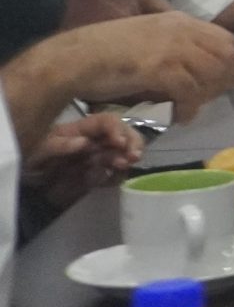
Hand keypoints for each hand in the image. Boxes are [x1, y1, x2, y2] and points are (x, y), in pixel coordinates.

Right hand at [2, 12, 233, 125]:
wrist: (75, 59)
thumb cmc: (106, 52)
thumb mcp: (149, 39)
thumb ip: (175, 48)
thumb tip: (199, 69)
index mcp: (179, 21)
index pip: (227, 40)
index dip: (232, 64)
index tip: (224, 82)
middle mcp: (181, 30)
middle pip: (228, 56)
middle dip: (226, 81)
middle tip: (210, 98)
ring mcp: (172, 48)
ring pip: (213, 74)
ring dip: (208, 96)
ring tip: (191, 108)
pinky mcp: (161, 68)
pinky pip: (191, 92)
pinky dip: (190, 108)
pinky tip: (180, 116)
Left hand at [25, 112, 145, 208]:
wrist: (25, 184)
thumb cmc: (31, 160)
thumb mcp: (39, 150)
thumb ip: (59, 145)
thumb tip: (85, 142)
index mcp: (80, 129)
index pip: (106, 122)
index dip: (116, 129)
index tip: (119, 142)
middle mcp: (94, 141)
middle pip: (122, 134)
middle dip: (132, 142)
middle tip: (134, 156)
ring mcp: (97, 158)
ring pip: (122, 153)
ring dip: (126, 158)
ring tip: (122, 166)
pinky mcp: (97, 175)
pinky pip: (115, 173)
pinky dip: (116, 177)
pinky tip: (110, 180)